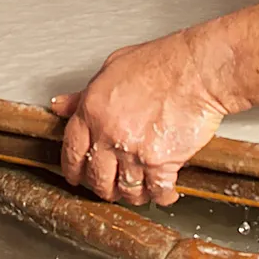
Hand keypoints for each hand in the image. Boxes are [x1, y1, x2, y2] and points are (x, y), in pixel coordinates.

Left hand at [49, 28, 231, 206]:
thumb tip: (61, 105)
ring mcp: (134, 151)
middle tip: (109, 186)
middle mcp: (109, 134)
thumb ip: (84, 93)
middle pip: (96, 177)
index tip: (77, 175)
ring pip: (125, 189)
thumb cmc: (163, 62)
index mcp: (93, 110)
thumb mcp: (114, 66)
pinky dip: (161, 196)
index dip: (73, 168)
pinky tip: (164, 193)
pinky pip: (157, 191)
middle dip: (102, 186)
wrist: (197, 70)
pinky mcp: (161, 163)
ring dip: (132, 194)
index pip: (71, 150)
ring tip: (139, 192)